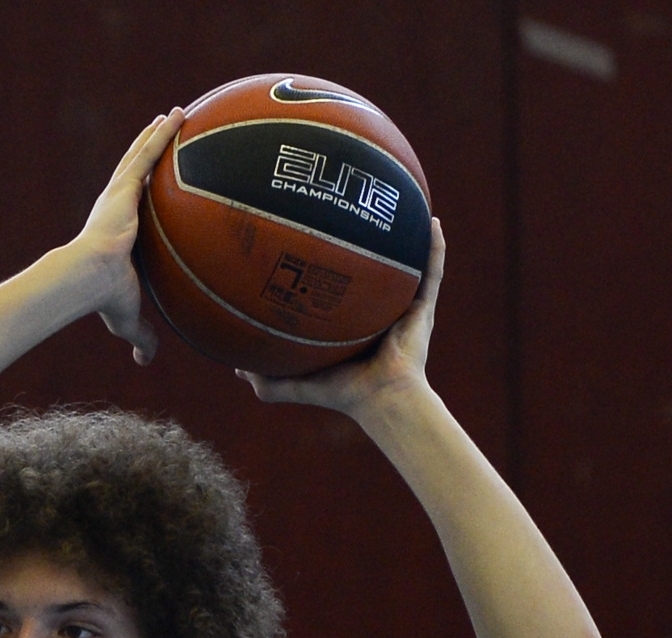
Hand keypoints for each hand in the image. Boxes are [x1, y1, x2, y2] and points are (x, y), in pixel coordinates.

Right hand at [75, 108, 184, 364]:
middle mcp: (117, 206)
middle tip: (164, 134)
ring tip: (176, 115)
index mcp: (116, 231)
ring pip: (143, 155)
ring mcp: (121, 193)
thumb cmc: (103, 298)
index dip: (141, 193)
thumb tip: (145, 362)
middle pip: (136, 172)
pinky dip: (164, 133)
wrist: (89, 278)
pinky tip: (179, 115)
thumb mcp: (128, 317)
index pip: (133, 208)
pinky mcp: (125, 186)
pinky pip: (150, 152)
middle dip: (149, 152)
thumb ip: (141, 334)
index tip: (150, 184)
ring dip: (159, 135)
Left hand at [237, 219, 444, 416]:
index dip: (330, 267)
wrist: (379, 399)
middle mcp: (378, 313)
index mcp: (352, 325)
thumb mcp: (295, 383)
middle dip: (365, 242)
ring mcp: (402, 309)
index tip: (314, 239)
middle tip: (353, 210)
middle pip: (371, 271)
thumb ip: (266, 378)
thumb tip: (235, 367)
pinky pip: (431, 272)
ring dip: (405, 235)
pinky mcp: (423, 310)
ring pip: (405, 264)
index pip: (340, 290)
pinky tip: (434, 220)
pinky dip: (435, 247)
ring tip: (398, 203)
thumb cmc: (341, 394)